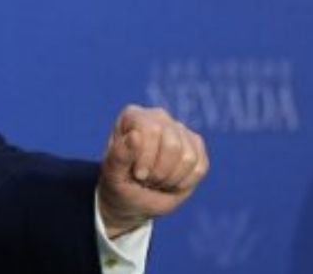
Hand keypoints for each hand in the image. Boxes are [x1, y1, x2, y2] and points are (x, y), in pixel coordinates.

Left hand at [97, 105, 208, 237]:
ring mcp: (179, 129)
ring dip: (171, 179)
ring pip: (188, 157)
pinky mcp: (195, 146)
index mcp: (134, 116)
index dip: (146, 159)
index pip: (151, 130)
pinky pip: (200, 167)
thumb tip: (135, 135)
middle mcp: (158, 116)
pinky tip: (170, 182)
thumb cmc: (119, 183)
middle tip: (147, 179)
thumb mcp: (112, 175)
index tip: (137, 174)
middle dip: (160, 172)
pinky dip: (185, 182)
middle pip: (172, 145)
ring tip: (156, 180)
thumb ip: (119, 156)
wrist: (133, 197)